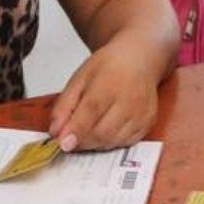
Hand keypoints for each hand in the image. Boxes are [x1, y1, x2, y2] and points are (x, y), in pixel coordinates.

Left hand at [49, 31, 163, 151]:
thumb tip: (55, 131)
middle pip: (101, 132)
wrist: (139, 60)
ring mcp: (140, 114)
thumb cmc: (108, 67)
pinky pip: (124, 143)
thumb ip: (64, 106)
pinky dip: (109, 143)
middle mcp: (128, 101)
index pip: (91, 112)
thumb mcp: (79, 79)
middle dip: (81, 141)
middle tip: (69, 139)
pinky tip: (103, 131)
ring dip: (93, 144)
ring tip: (85, 132)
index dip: (76, 130)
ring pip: (112, 141)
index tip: (62, 143)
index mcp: (108, 84)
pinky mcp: (147, 124)